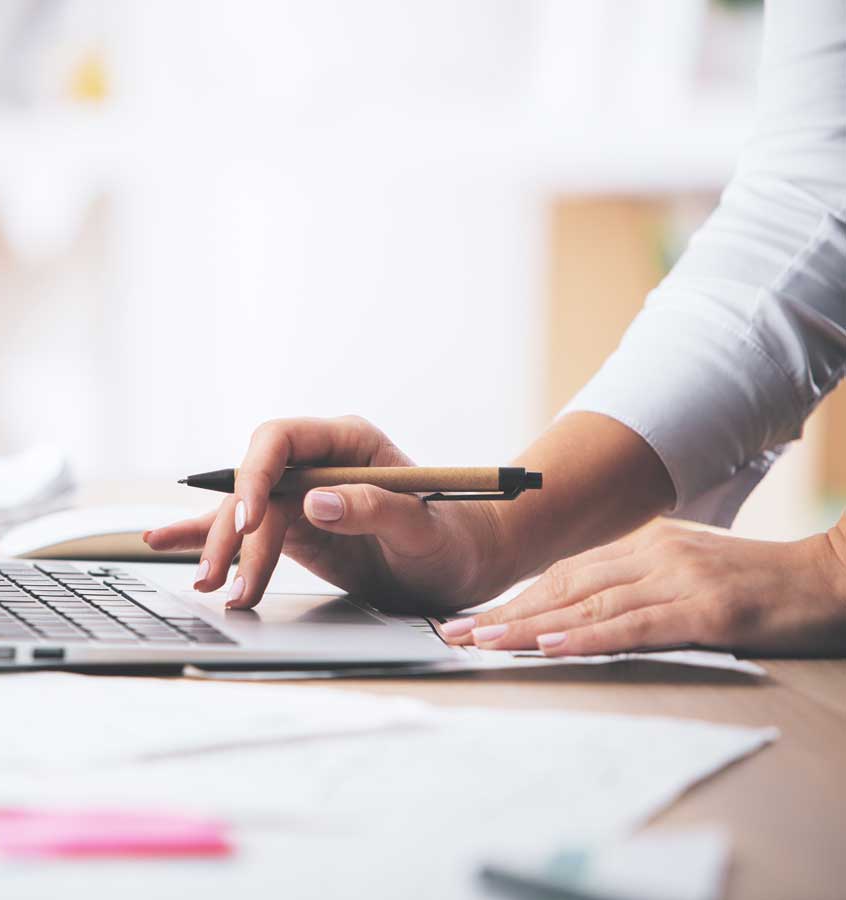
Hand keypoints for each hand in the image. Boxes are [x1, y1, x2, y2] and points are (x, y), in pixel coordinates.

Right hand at [144, 416, 505, 611]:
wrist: (465, 565)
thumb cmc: (454, 539)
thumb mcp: (423, 527)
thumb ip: (373, 509)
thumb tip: (314, 502)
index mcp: (347, 442)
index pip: (279, 441)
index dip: (255, 476)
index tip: (249, 523)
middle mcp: (316, 462)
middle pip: (253, 485)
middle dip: (233, 532)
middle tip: (225, 578)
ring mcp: (300, 494)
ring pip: (243, 514)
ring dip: (220, 549)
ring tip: (208, 586)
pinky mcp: (292, 527)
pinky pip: (244, 529)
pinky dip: (206, 537)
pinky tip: (165, 541)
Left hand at [441, 521, 845, 655]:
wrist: (833, 578)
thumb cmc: (759, 584)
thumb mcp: (689, 570)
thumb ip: (637, 582)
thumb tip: (579, 608)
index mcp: (645, 546)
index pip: (564, 574)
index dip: (514, 598)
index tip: (471, 619)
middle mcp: (653, 556)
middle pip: (563, 587)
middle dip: (505, 614)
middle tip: (454, 634)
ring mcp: (679, 580)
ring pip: (588, 606)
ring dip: (529, 627)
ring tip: (484, 642)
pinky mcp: (707, 612)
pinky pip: (635, 626)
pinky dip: (588, 637)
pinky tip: (551, 645)